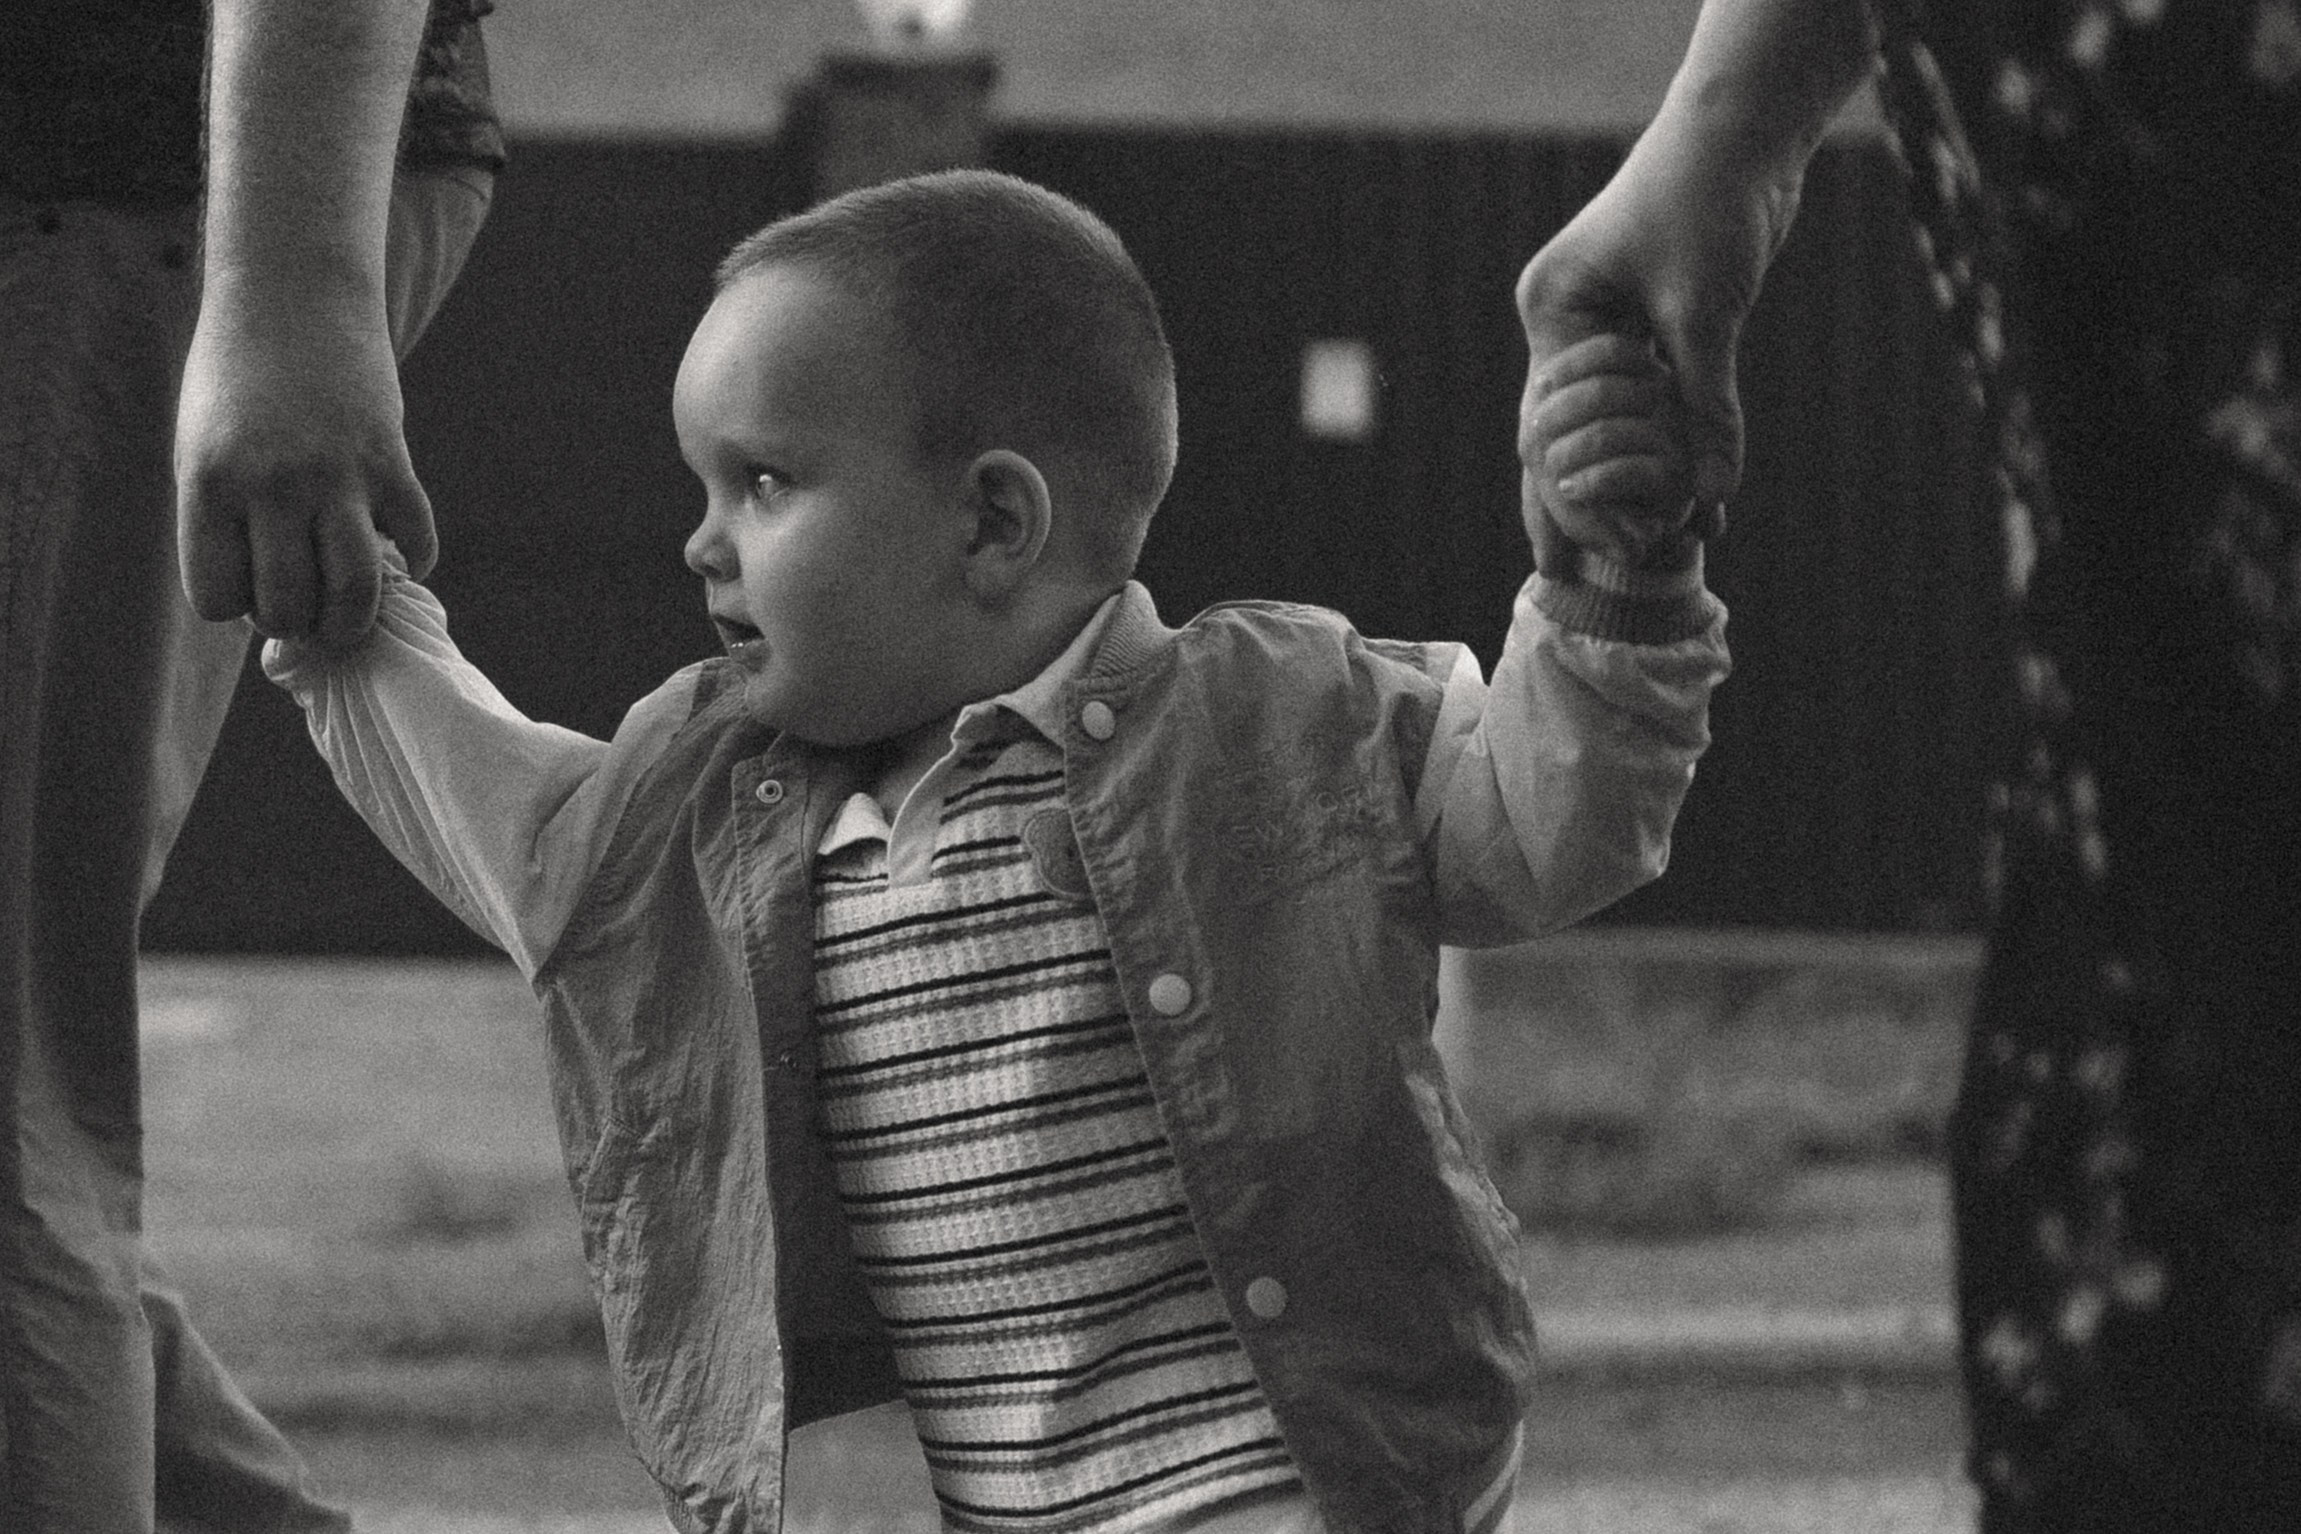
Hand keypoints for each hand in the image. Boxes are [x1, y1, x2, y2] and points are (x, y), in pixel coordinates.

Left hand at [173, 289, 434, 644]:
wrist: (291, 296)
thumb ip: (228, 522)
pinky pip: (416, 540)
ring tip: (349, 612)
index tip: (248, 586)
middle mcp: (271, 485)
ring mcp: (337, 474)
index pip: (217, 598)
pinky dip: (415, 562)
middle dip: (297, 623)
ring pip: (354, 590)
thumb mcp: (204, 449)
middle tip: (305, 606)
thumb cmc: (238, 381)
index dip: (235, 606)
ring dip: (353, 618)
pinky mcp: (391, 460)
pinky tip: (402, 558)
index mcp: (209, 484)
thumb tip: (278, 602)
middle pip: (289, 606)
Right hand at [1516, 112, 1810, 563]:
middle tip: (1573, 571)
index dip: (1566, 491)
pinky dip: (1666, 448)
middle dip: (1575, 500)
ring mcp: (1602, 325)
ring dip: (1621, 482)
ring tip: (1636, 550)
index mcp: (1554, 311)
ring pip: (1599, 424)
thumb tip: (1711, 499)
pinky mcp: (1646, 326)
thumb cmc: (1709, 202)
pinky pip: (1648, 404)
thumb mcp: (1706, 310)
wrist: (1742, 134)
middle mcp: (1567, 322)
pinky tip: (1685, 498)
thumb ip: (1705, 405)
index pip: (1549, 420)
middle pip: (1559, 432)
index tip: (1579, 555)